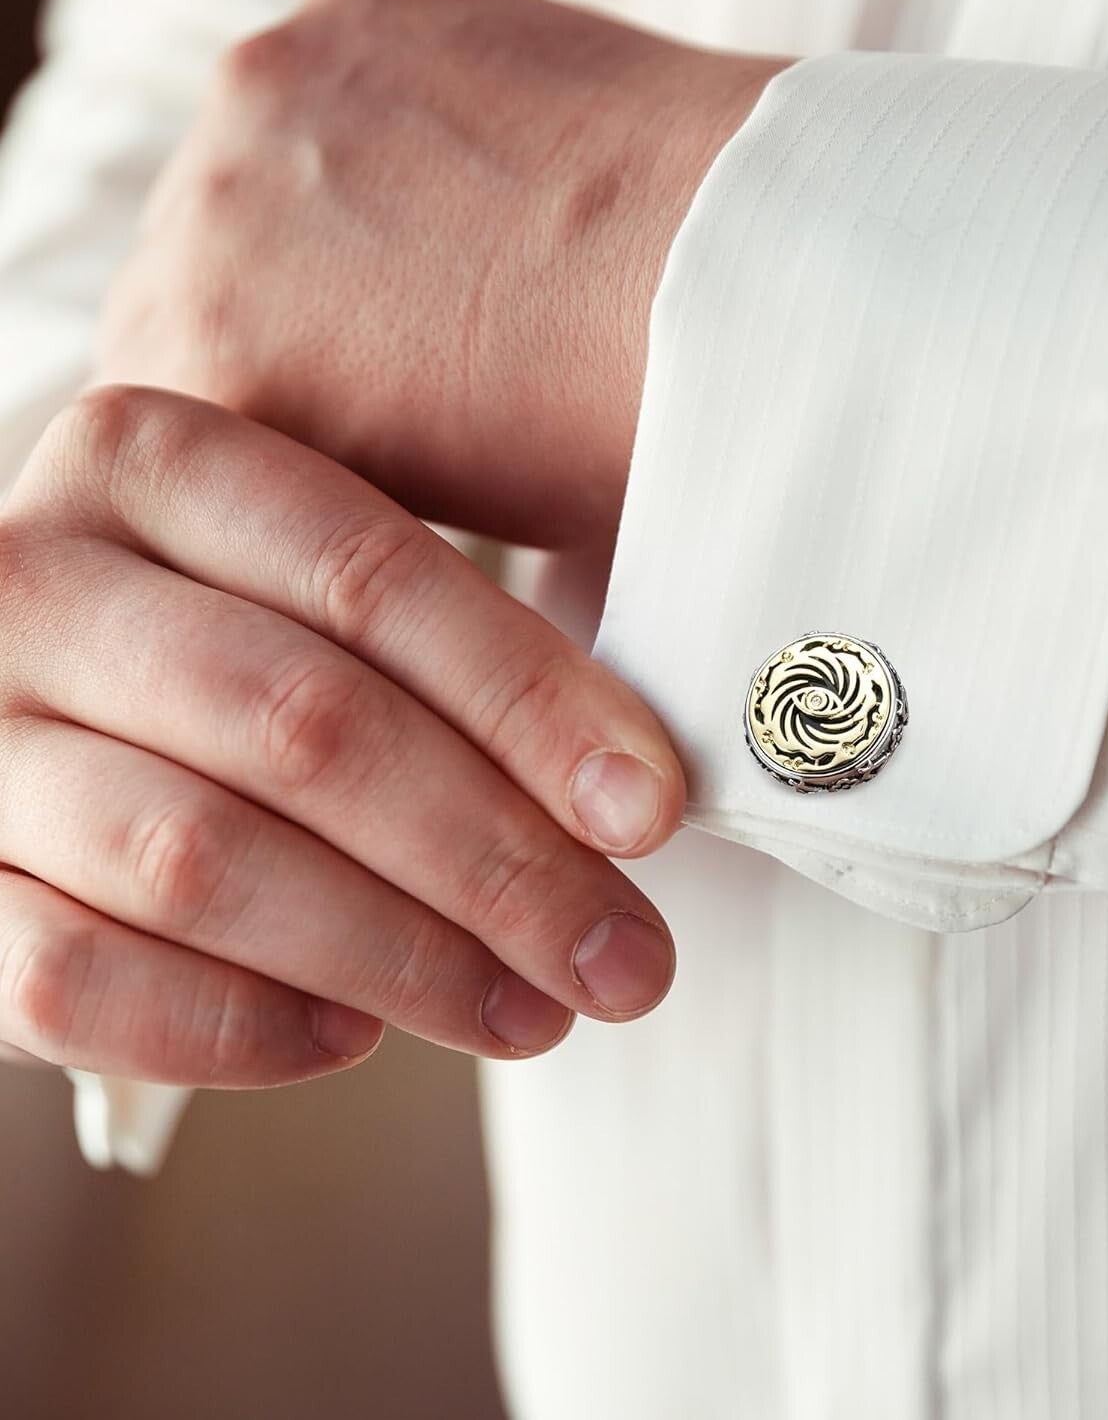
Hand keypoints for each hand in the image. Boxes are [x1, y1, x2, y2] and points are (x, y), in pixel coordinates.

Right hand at [0, 385, 686, 1085]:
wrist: (29, 719)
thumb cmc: (236, 659)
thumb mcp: (327, 602)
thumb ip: (446, 660)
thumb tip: (629, 803)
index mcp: (157, 461)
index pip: (375, 578)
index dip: (532, 706)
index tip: (651, 814)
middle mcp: (34, 573)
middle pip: (306, 726)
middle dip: (493, 863)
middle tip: (621, 957)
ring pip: (200, 859)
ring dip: (397, 959)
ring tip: (529, 1010)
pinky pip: (68, 977)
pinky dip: (231, 1026)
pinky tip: (349, 1040)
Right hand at [100, 0, 784, 548]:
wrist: (756, 287)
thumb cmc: (631, 442)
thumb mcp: (481, 533)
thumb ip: (376, 509)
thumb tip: (386, 507)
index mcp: (214, 373)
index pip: (174, 423)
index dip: (263, 438)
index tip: (329, 446)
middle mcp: (203, 212)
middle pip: (190, 288)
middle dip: (277, 328)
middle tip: (392, 358)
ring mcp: (278, 85)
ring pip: (252, 176)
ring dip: (321, 224)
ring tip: (452, 268)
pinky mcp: (363, 0)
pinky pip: (340, 77)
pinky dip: (393, 129)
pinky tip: (489, 181)